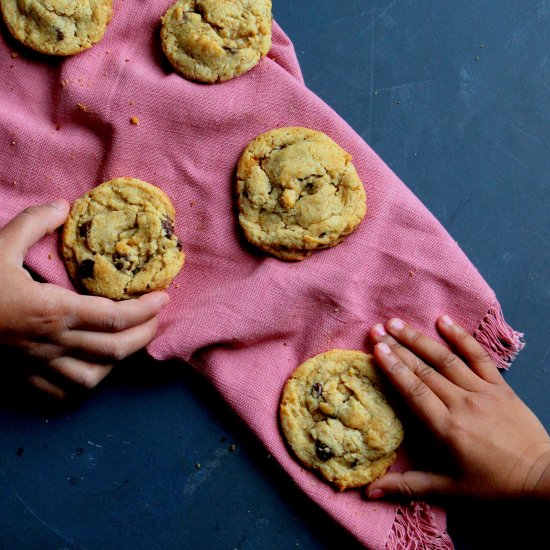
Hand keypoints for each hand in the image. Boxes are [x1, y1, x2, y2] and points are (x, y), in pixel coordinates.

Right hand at [0, 200, 168, 398]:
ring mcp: (36, 366)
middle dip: (145, 335)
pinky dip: (82, 383)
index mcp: (52, 310)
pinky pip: (61, 393)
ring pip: (92, 378)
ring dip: (116, 362)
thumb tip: (64, 205)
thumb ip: (32, 223)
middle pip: (115, 350)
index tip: (163, 297)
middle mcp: (51, 342)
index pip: (116, 317)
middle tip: (156, 319)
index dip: (147, 309)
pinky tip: (89, 367)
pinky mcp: (21, 379)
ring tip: (126, 342)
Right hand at [367, 316, 549, 499]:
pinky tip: (443, 320)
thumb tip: (369, 492)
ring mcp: (483, 391)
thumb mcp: (450, 490)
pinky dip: (460, 337)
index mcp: (448, 429)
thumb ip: (409, 486)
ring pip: (446, 359)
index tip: (377, 349)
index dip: (394, 368)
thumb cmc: (494, 484)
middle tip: (377, 330)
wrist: (543, 477)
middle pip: (425, 371)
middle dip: (398, 348)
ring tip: (397, 322)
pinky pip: (479, 356)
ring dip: (420, 339)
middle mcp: (463, 404)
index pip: (415, 392)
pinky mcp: (500, 385)